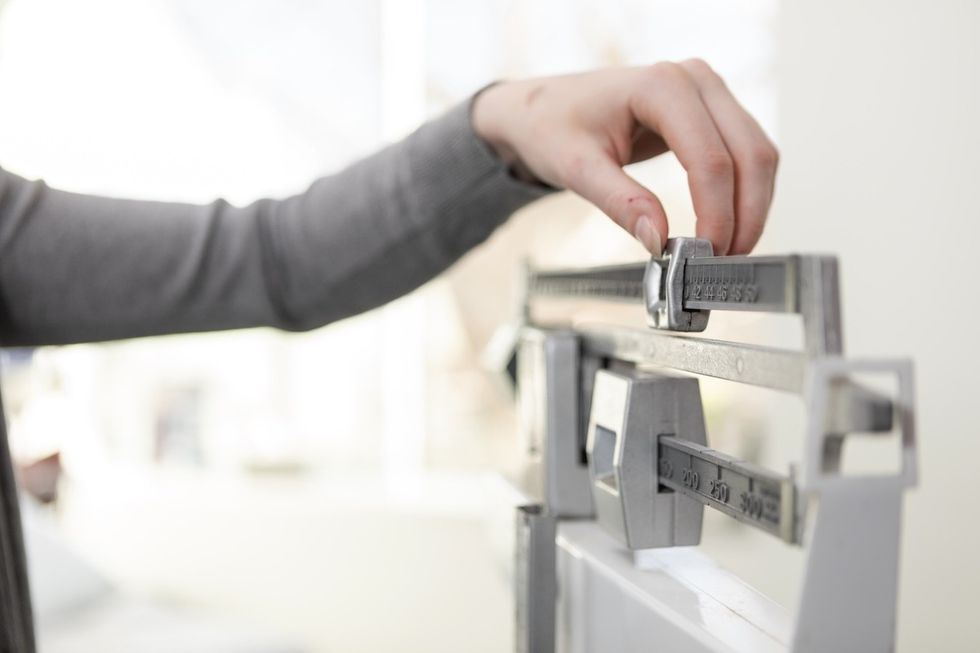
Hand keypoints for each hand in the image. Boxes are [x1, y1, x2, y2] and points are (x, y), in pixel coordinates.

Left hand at [472, 61, 777, 255]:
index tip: (706, 253)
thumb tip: (659, 242)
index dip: (716, 212)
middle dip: (744, 215)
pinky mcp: (712, 109)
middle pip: (749, 154)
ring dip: (752, 206)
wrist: (544, 108)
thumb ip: (620, 203)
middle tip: (724, 261)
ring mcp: (708, 90)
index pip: (710, 158)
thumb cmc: (552, 126)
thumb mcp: (576, 168)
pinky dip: (745, 192)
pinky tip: (728, 225)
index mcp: (660, 85)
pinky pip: (747, 152)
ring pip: (758, 154)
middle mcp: (694, 79)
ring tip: (727, 250)